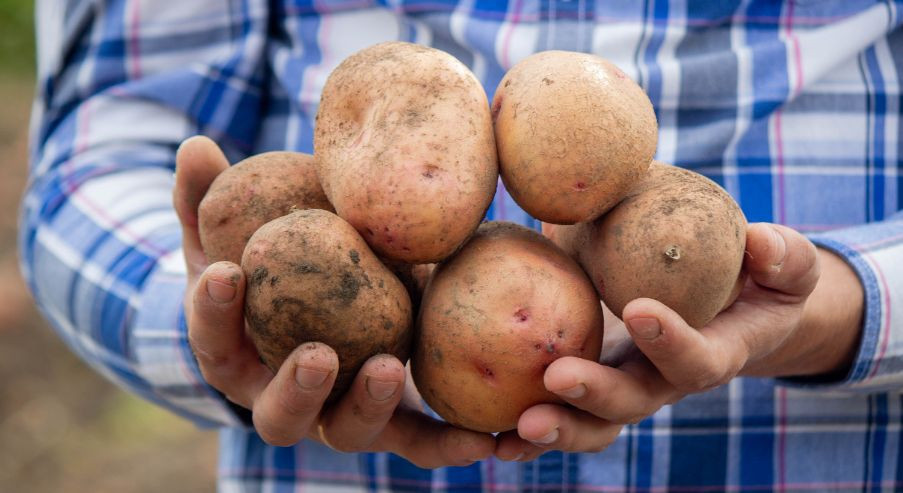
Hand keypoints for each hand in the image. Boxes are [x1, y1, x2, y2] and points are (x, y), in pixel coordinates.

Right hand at [174, 136, 494, 467]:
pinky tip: (480, 438)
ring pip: (347, 430)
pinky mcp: (391, 421)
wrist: (317, 311)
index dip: (210, 314)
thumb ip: (210, 198)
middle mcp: (285, 397)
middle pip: (278, 415)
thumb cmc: (271, 271)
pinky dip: (445, 445)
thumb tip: (195, 147)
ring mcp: (338, 414)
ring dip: (368, 407)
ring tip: (390, 370)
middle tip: (319, 353)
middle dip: (295, 390)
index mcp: (240, 356)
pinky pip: (417, 441)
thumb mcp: (235, 235)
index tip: (224, 272)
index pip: (213, 343)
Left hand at [495, 223, 863, 460]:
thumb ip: (781, 258)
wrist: (726, 308)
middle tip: (556, 379)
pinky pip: (560, 412)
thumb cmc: (755, 279)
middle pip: (632, 403)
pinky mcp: (590, 380)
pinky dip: (527, 430)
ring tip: (515, 428)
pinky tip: (491, 435)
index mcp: (712, 354)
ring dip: (555, 427)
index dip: (671, 341)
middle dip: (595, 396)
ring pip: (592, 422)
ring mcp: (624, 386)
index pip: (696, 359)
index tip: (639, 307)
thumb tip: (760, 242)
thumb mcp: (783, 267)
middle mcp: (664, 381)